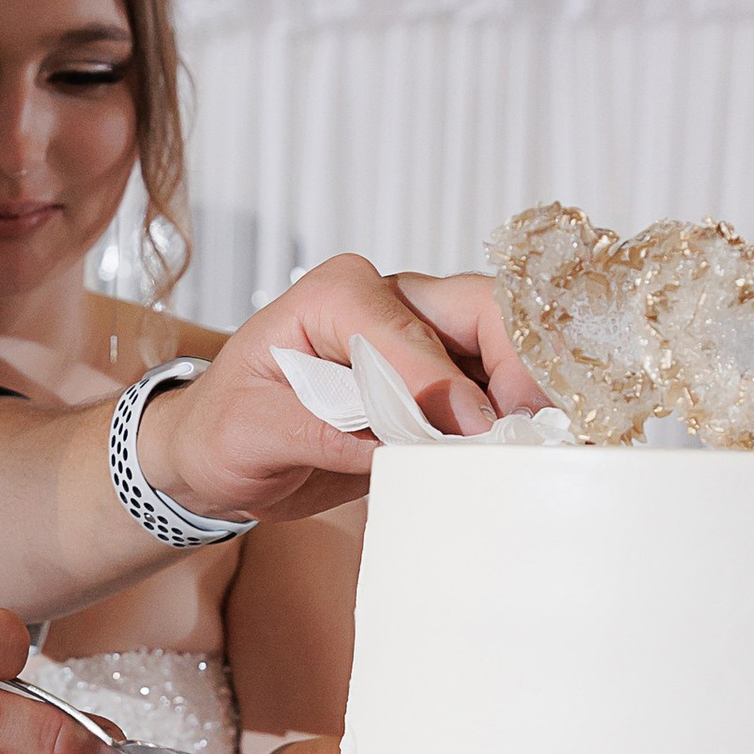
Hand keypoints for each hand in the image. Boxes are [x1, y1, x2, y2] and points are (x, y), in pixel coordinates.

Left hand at [142, 256, 547, 524]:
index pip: (412, 329)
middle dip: (517, 373)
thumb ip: (329, 430)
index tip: (466, 434)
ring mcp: (423, 343)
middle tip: (529, 436)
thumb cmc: (222, 430)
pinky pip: (496, 392)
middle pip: (485, 316)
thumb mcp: (252, 433)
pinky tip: (521, 455)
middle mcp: (390, 304)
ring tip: (537, 451)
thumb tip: (415, 440)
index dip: (444, 384)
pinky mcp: (440, 386)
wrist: (216, 458)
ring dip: (528, 399)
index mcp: (337, 294)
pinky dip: (515, 422)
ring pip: (506, 350)